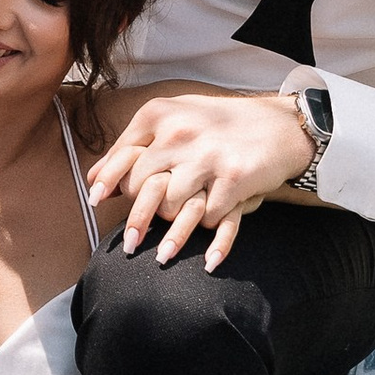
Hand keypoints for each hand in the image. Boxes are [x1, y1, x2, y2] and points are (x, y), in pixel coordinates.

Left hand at [85, 87, 317, 267]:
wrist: (281, 126)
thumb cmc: (220, 124)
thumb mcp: (176, 118)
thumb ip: (137, 143)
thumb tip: (94, 176)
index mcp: (161, 115)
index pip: (124, 153)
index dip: (108, 180)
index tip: (96, 201)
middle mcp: (180, 133)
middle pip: (143, 186)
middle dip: (137, 218)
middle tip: (131, 244)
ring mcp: (207, 157)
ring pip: (173, 207)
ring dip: (172, 233)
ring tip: (163, 256)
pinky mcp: (234, 178)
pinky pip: (210, 218)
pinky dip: (210, 237)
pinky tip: (207, 259)